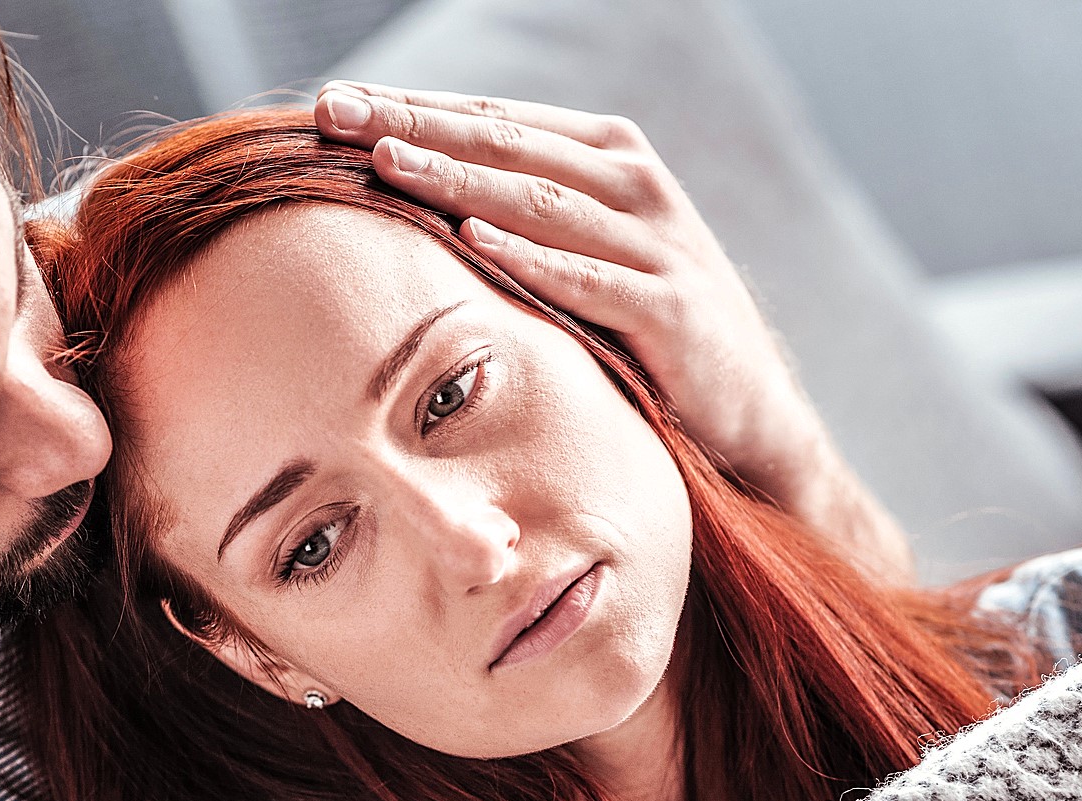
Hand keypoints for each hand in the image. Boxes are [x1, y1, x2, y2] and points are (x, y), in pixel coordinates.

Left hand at [314, 83, 910, 580]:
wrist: (749, 416)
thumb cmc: (646, 333)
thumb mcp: (583, 259)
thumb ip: (518, 219)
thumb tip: (406, 192)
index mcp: (608, 160)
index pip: (493, 120)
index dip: (412, 105)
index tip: (332, 103)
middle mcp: (635, 187)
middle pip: (506, 144)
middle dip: (415, 125)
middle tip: (334, 113)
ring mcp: (658, 246)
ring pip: (541, 200)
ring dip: (459, 177)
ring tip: (386, 161)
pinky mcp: (672, 312)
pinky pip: (589, 280)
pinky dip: (531, 257)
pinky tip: (471, 239)